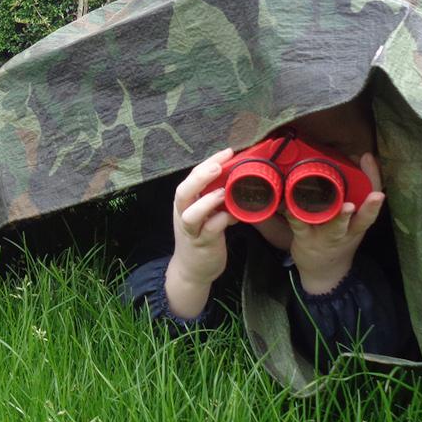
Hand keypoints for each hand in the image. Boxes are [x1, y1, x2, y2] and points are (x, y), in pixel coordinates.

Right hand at [164, 147, 235, 317]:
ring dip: (207, 202)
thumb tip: (238, 179)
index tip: (227, 152)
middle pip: (183, 191)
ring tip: (224, 192)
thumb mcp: (206, 214)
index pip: (192, 177)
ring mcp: (191, 231)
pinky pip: (209, 231)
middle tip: (219, 166)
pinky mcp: (201, 245)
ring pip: (190, 214)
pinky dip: (220, 222)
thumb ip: (216, 198)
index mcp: (185, 203)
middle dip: (200, 177)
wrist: (191, 270)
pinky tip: (233, 217)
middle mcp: (183, 214)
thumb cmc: (201, 237)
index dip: (208, 163)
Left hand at [287, 153, 385, 293]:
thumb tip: (365, 157)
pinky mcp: (306, 239)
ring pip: (335, 226)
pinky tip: (291, 205)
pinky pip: (301, 226)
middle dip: (369, 208)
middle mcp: (348, 231)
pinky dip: (295, 215)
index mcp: (360, 223)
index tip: (376, 171)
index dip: (377, 189)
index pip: (374, 206)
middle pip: (363, 220)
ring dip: (340, 217)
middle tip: (376, 196)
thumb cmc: (340, 236)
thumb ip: (360, 189)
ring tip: (346, 207)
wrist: (324, 271)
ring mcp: (327, 236)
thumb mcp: (356, 217)